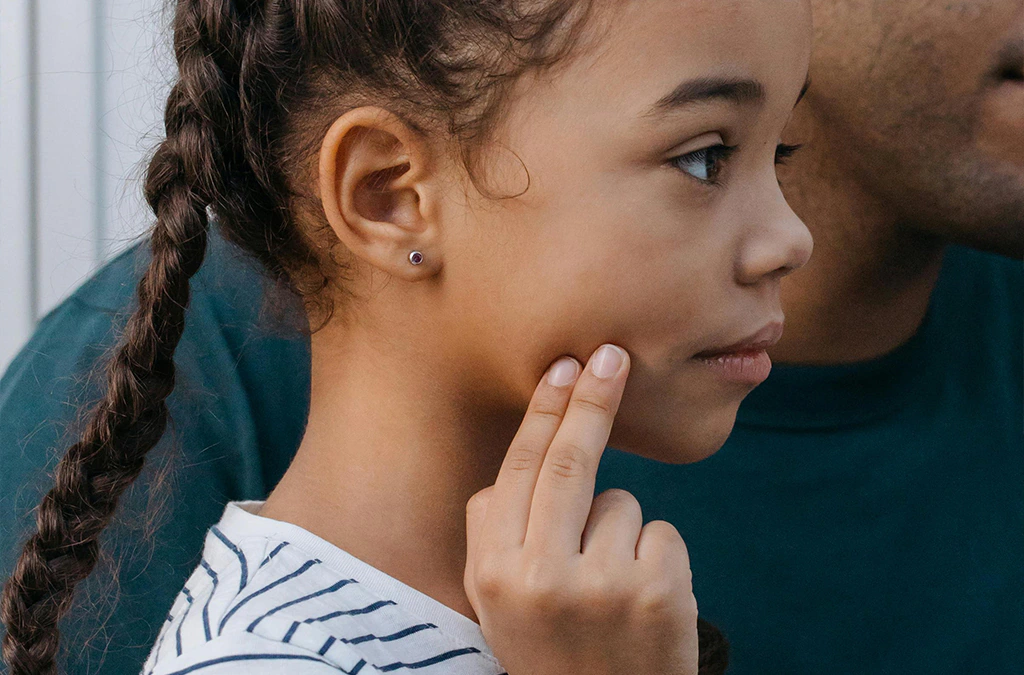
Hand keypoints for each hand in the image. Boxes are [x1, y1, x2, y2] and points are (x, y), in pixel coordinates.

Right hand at [464, 344, 698, 674]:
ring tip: (611, 587)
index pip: (520, 472)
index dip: (544, 413)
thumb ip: (491, 535)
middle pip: (570, 463)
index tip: (563, 368)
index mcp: (494, 573)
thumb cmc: (551, 647)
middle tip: (612, 356)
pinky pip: (660, 532)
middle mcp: (542, 577)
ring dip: (621, 528)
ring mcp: (604, 586)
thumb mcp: (496, 603)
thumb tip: (514, 464)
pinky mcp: (659, 594)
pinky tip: (642, 601)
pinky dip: (656, 554)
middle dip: (592, 401)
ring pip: (622, 503)